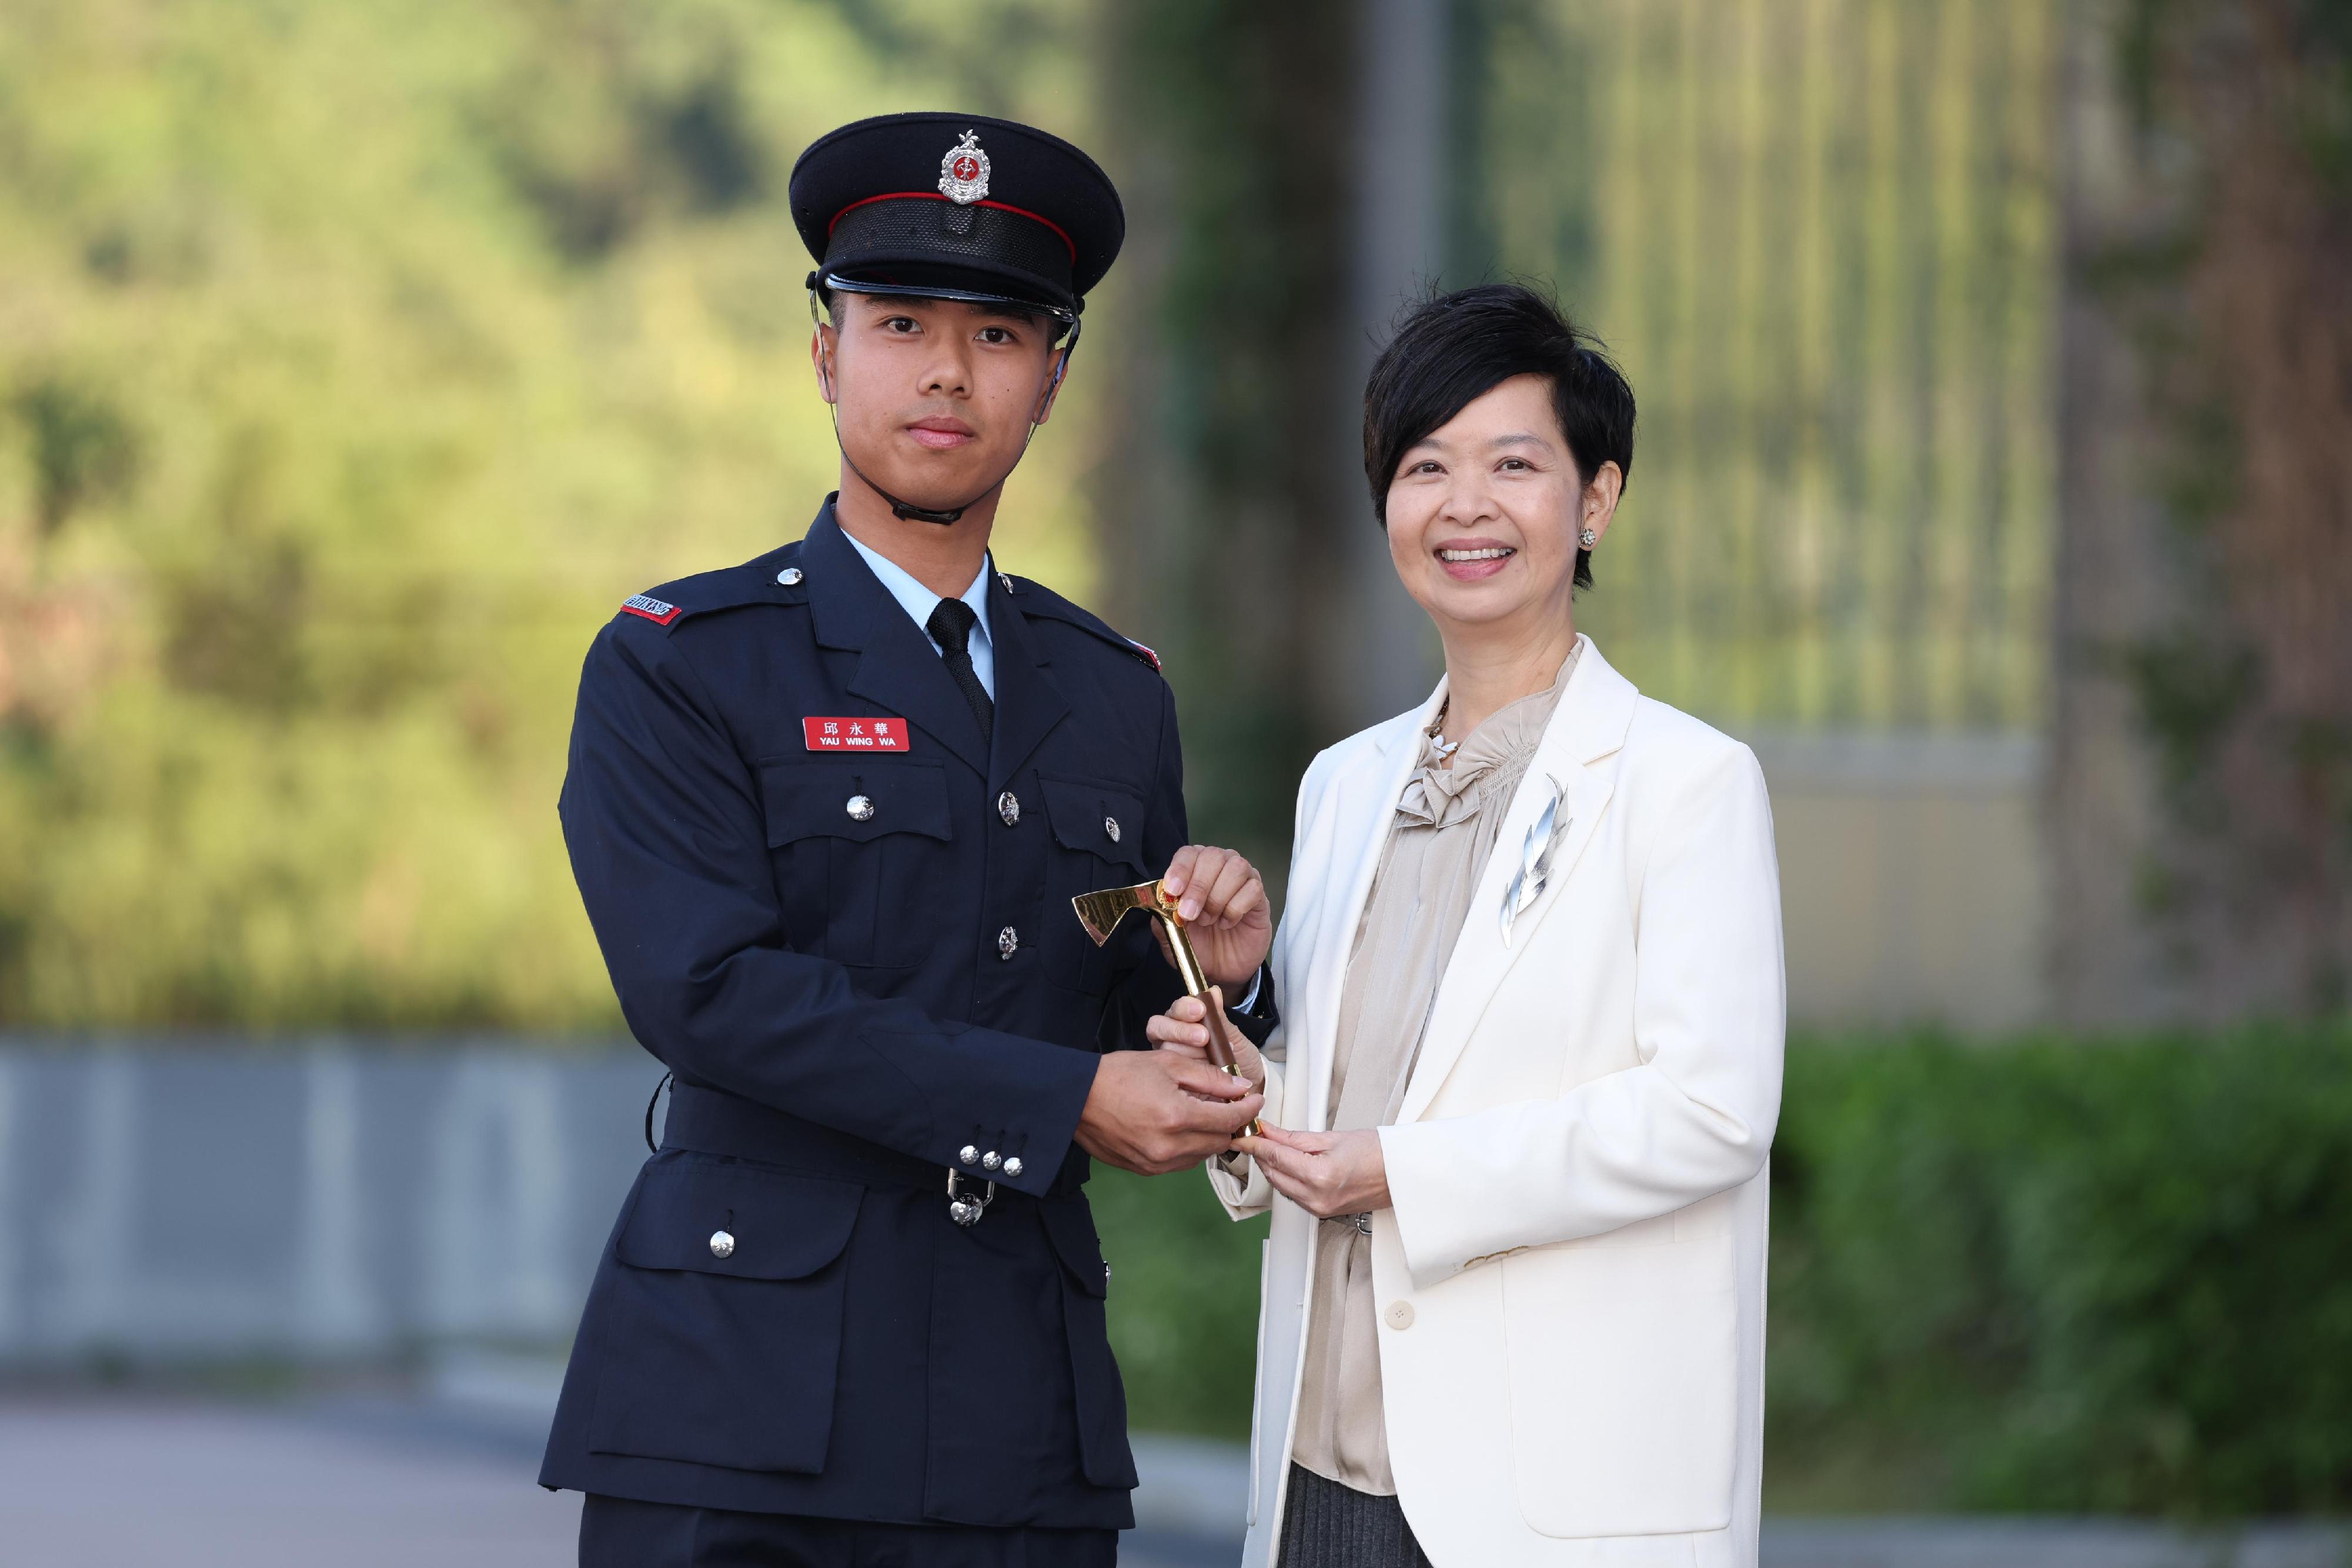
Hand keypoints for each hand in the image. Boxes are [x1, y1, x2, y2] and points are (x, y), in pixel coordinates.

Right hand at [1076, 1049, 1265, 1175]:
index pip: (1229, 1120)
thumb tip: (1240, 1089)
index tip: (1256, 1098)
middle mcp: (1168, 1147)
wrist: (1074, 1098)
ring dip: (1209, 1137)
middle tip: (1232, 1105)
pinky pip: (1180, 1163)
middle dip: (1231, 1124)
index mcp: (1176, 1117)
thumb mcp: (1167, 1064)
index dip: (1248, 1109)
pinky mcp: (1144, 1170)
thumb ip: (1209, 1078)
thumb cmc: (1117, 1074)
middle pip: (1219, 1143)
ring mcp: (1155, 1163)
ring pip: (1201, 1156)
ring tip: (1203, 1114)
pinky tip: (1180, 1128)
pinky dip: (1188, 1147)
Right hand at [1144, 990, 1264, 1093]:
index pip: (1174, 1010)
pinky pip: (1174, 1076)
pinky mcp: (1175, 1082)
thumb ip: (1219, 1017)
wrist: (1250, 1084)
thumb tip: (1213, 992)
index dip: (1183, 1008)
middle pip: (1160, 1028)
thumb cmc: (1240, 1056)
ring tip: (1212, 1059)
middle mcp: (1172, 1040)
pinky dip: (1191, 1074)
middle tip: (1203, 1037)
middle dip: (1181, 1031)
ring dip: (1188, 1054)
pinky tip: (1208, 1076)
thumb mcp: (1233, 1036)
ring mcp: (1171, 1061)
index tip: (1201, 1010)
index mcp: (1184, 1022)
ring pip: (1165, 1052)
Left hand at [1157, 845, 1271, 989]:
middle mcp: (1220, 867)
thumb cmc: (1197, 943)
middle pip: (1213, 856)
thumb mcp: (1171, 933)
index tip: (1173, 891)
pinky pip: (1253, 889)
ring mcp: (1242, 880)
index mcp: (1194, 869)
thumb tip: (1162, 898)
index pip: (1189, 853)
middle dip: (1199, 886)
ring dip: (1218, 897)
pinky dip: (1236, 908)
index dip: (1181, 868)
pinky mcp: (1259, 897)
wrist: (1221, 969)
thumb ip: (1163, 915)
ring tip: (1209, 920)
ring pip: (1236, 868)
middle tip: (1190, 914)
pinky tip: (1227, 923)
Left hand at [1232, 1125, 1390, 1217]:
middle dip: (1262, 1153)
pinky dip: (1287, 1179)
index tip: (1242, 1134)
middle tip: (1256, 1134)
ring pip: (1280, 1185)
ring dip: (1273, 1166)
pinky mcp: (1322, 1213)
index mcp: (1319, 1176)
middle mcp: (1316, 1197)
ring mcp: (1319, 1208)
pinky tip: (1289, 1164)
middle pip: (1273, 1173)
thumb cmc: (1377, 1153)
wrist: (1401, 1175)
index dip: (1254, 1143)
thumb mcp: (1332, 1138)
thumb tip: (1268, 1131)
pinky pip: (1293, 1195)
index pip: (1274, 1157)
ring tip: (1274, 1145)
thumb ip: (1294, 1138)